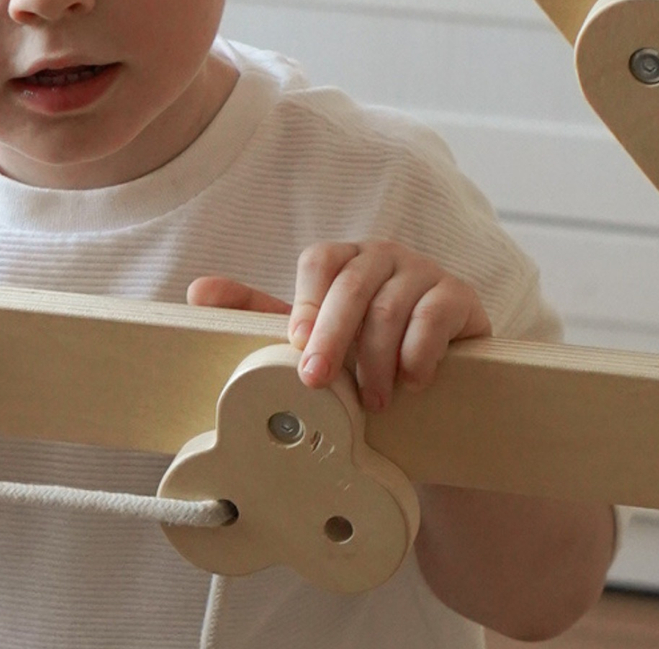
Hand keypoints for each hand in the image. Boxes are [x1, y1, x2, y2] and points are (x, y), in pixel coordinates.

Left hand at [188, 240, 489, 410]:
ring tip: (372, 402)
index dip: (307, 304)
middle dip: (333, 336)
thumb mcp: (312, 336)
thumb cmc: (364, 352)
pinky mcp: (462, 297)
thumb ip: (258, 313)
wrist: (438, 386)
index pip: (320, 261)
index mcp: (344, 259)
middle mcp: (384, 256)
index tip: (297, 349)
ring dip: (376, 360)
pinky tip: (412, 382)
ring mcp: (425, 272)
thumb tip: (196, 291)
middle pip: (354, 284)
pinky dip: (419, 354)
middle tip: (318, 383)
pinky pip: (436, 317)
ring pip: (392, 308)